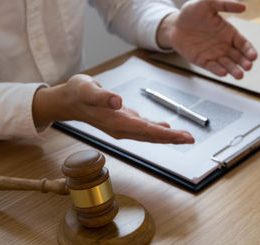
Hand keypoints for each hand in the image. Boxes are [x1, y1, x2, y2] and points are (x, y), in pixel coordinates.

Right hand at [32, 74, 194, 143]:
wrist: (69, 101)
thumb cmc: (78, 93)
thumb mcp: (86, 89)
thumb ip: (101, 96)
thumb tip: (117, 101)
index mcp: (116, 122)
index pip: (146, 130)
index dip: (166, 135)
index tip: (182, 137)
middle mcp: (122, 128)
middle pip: (151, 136)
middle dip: (172, 138)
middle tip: (190, 139)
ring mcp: (123, 127)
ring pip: (149, 134)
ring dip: (167, 136)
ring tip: (184, 137)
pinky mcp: (123, 122)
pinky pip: (144, 129)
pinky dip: (156, 130)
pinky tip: (165, 128)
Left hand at [157, 0, 256, 78]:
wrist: (174, 25)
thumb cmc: (192, 12)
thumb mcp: (207, 3)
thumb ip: (224, 4)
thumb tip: (244, 7)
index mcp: (229, 33)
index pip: (243, 44)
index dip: (249, 50)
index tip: (254, 56)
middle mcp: (224, 46)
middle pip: (238, 57)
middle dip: (244, 63)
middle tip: (248, 67)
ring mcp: (214, 55)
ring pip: (227, 65)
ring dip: (234, 70)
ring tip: (240, 75)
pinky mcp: (203, 61)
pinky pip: (212, 67)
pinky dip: (218, 71)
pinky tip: (223, 73)